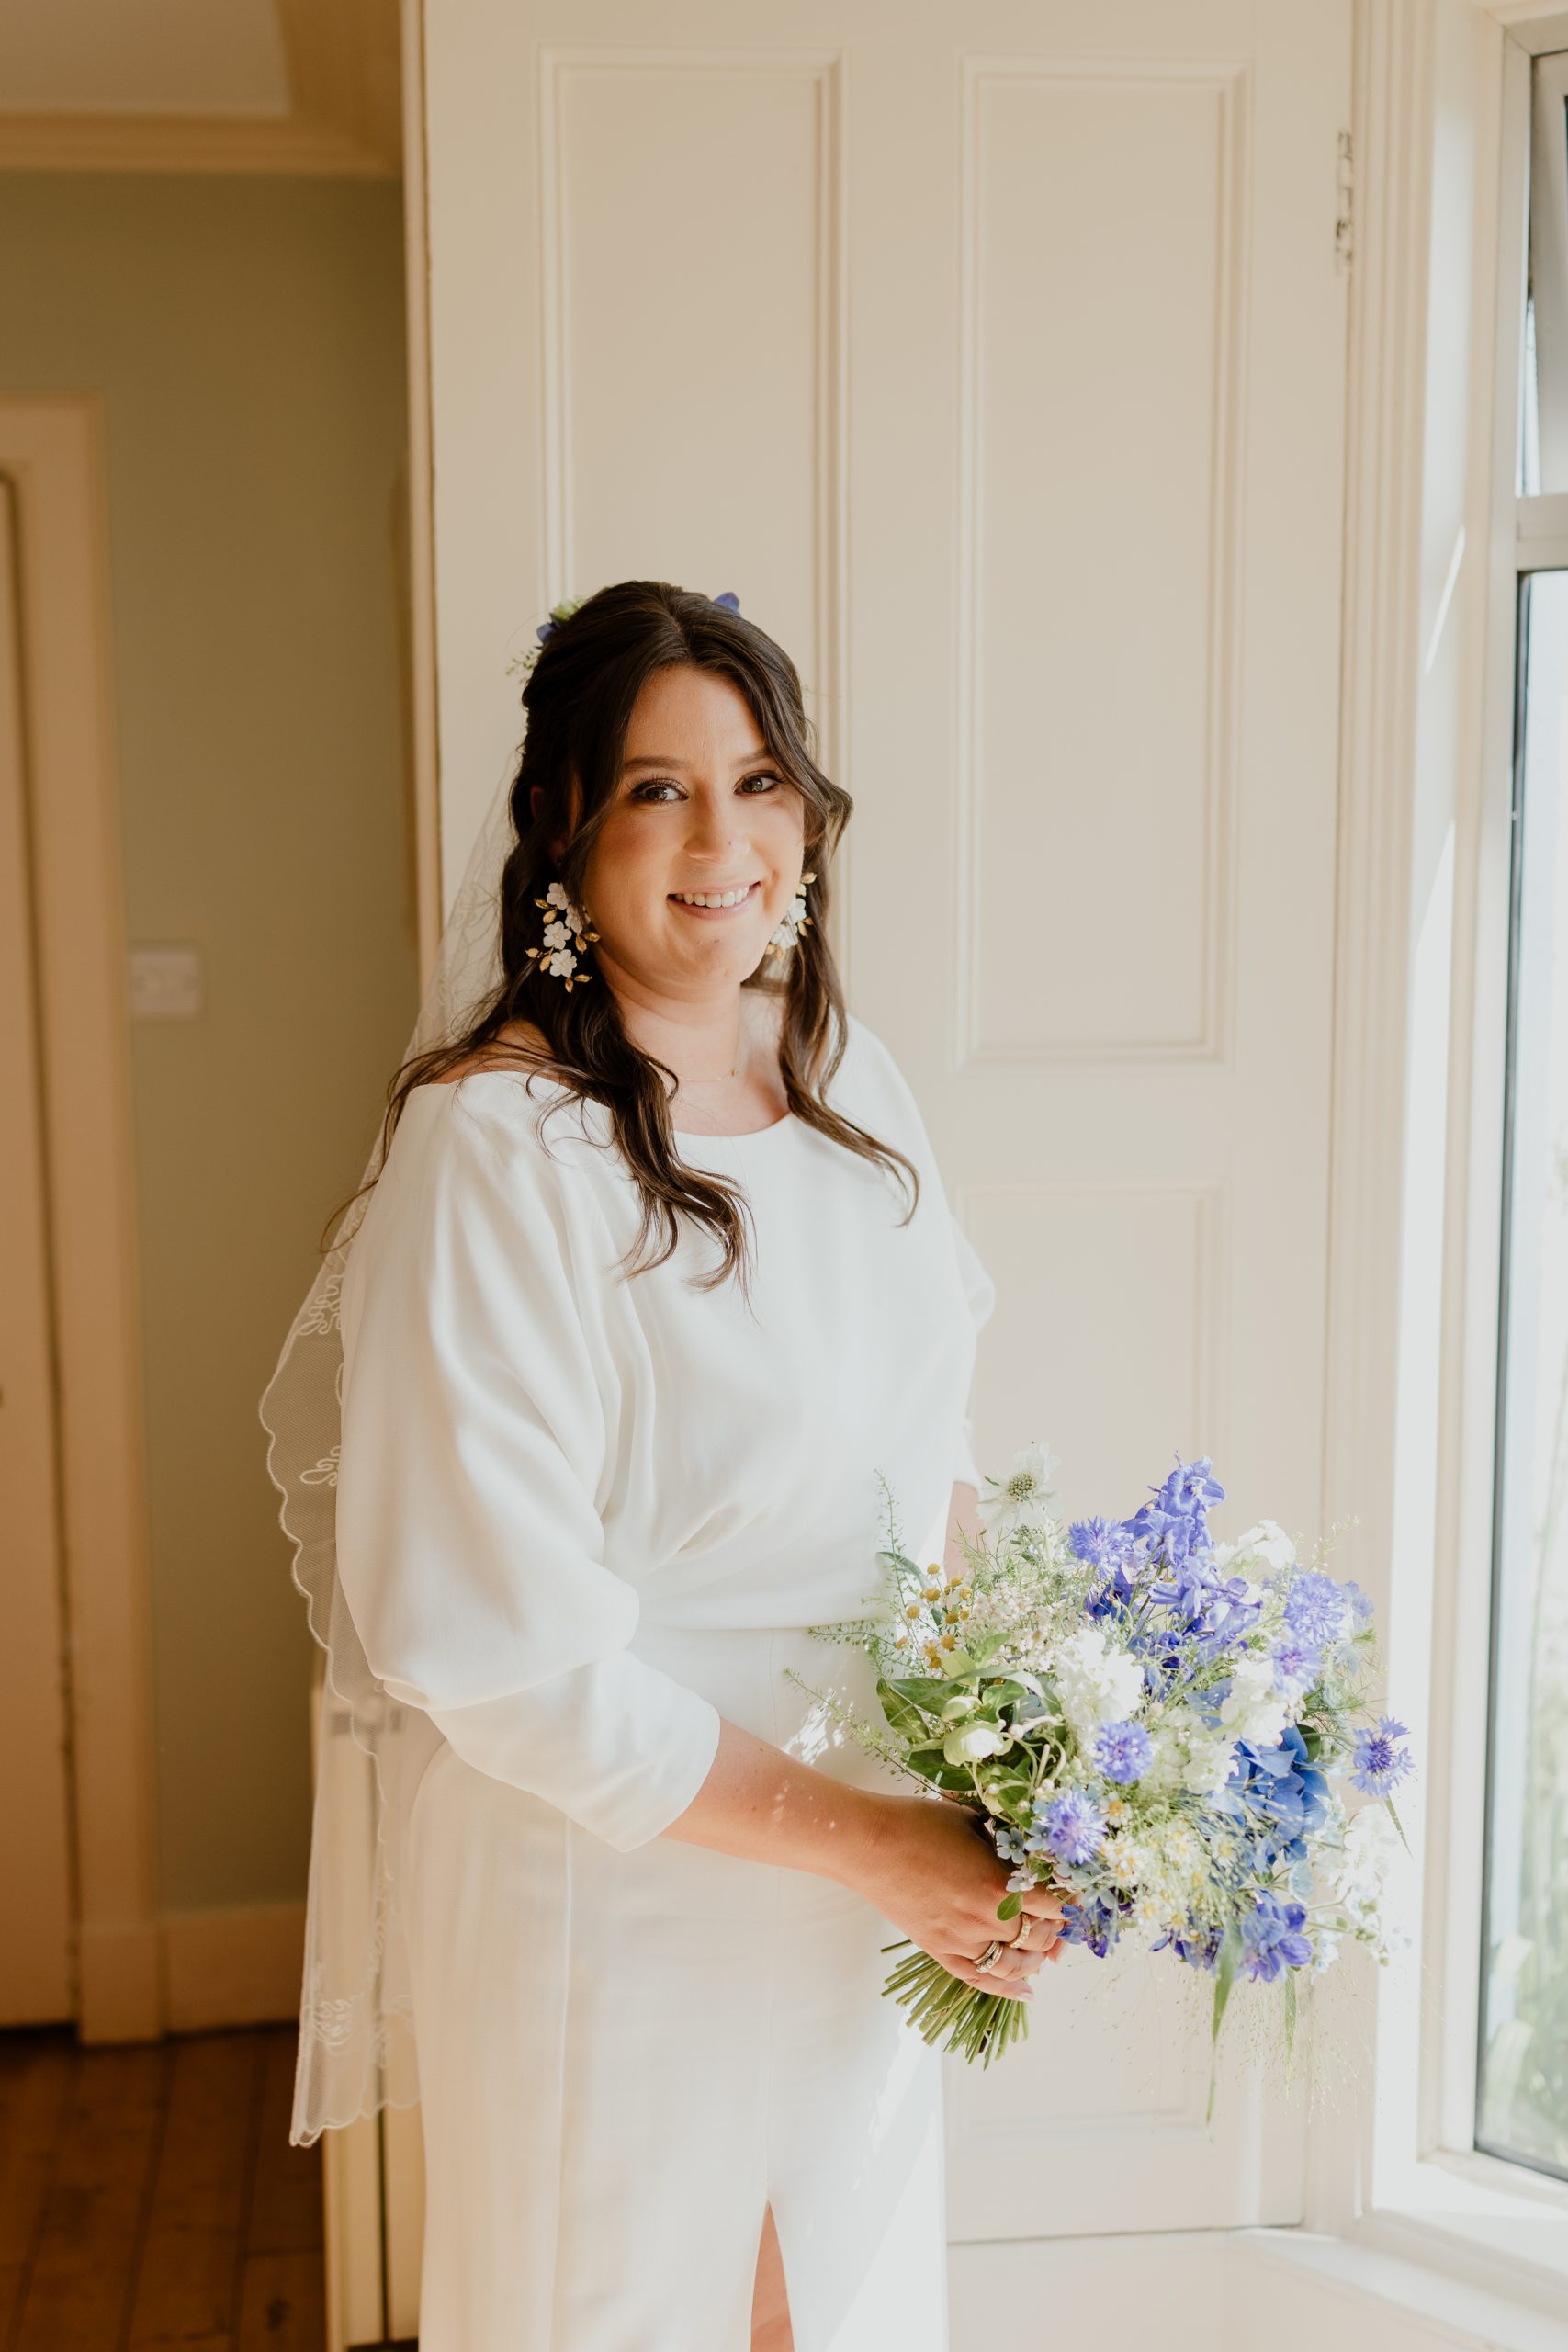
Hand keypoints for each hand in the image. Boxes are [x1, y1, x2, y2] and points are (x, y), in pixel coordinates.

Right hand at [845, 1794, 1066, 2001]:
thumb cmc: (920, 1823)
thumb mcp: (974, 1823)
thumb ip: (1004, 1845)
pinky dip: (1007, 1989)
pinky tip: (1026, 1992)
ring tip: (1045, 1954)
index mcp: (999, 1884)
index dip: (1070, 1902)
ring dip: (1036, 1960)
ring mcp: (961, 1939)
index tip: (1076, 1896)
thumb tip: (1031, 1853)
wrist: (869, 1843)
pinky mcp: (939, 1950)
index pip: (1054, 1905)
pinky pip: (980, 1979)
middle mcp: (986, 1919)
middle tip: (1062, 1923)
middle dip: (1056, 1931)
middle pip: (1038, 1937)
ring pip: (1014, 1965)